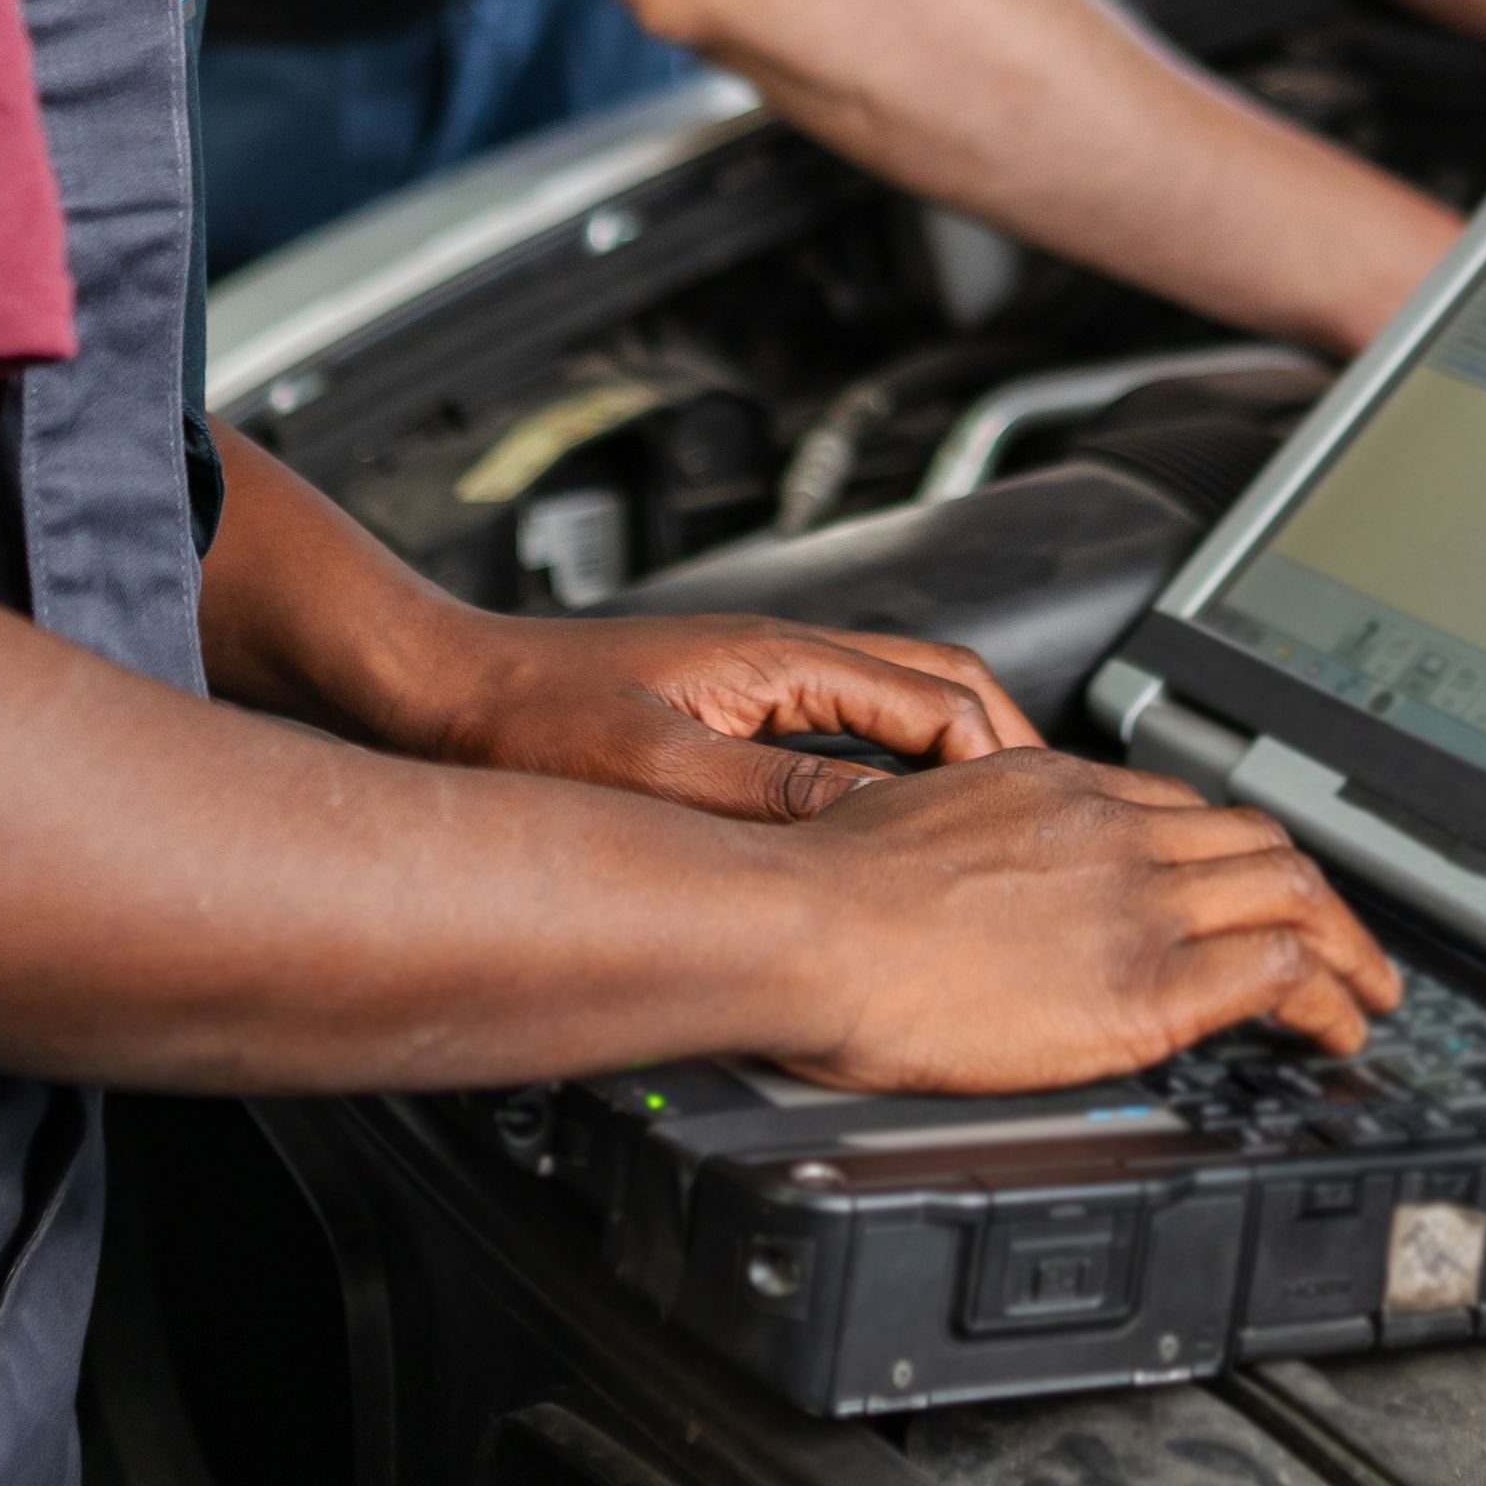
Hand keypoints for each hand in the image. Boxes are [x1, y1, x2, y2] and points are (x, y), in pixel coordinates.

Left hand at [387, 606, 1033, 820]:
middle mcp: (784, 655)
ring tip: (986, 830)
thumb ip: (772, 794)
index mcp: (782, 659)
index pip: (939, 698)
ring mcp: (761, 677)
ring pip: (898, 702)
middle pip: (940, 684)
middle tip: (1042, 826)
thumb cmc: (528, 723)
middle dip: (1002, 750)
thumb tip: (876, 827)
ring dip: (952, 757)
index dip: (996, 766)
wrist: (442, 694)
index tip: (1027, 827)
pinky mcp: (733, 707)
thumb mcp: (658, 772)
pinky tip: (887, 826)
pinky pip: (849, 726)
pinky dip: (895, 768)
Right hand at [751, 751, 1403, 1091]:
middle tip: (1346, 945)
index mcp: (1051, 787)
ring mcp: (1135, 903)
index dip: (1236, 857)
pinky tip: (1333, 1028)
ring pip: (1291, 894)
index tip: (1252, 892)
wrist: (804, 925)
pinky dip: (1322, 995)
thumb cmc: (817, 895)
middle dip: (1320, 895)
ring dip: (1346, 947)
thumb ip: (962, 844)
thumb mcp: (903, 825)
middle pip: (1260, 843)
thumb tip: (962, 883)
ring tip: (1368, 993)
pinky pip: (1274, 970)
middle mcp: (1111, 832)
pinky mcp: (1144, 984)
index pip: (1183, 811)